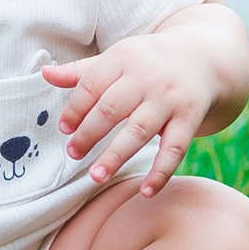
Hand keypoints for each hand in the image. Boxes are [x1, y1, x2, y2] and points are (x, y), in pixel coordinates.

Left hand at [42, 35, 217, 194]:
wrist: (203, 58)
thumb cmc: (147, 62)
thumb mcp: (117, 59)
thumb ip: (81, 72)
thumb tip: (45, 74)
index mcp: (124, 58)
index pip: (92, 85)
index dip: (75, 108)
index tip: (64, 129)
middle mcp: (147, 78)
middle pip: (112, 108)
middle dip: (89, 134)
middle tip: (73, 154)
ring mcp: (169, 99)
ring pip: (139, 131)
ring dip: (116, 156)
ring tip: (96, 177)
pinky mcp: (189, 119)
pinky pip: (175, 149)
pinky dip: (161, 172)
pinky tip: (146, 191)